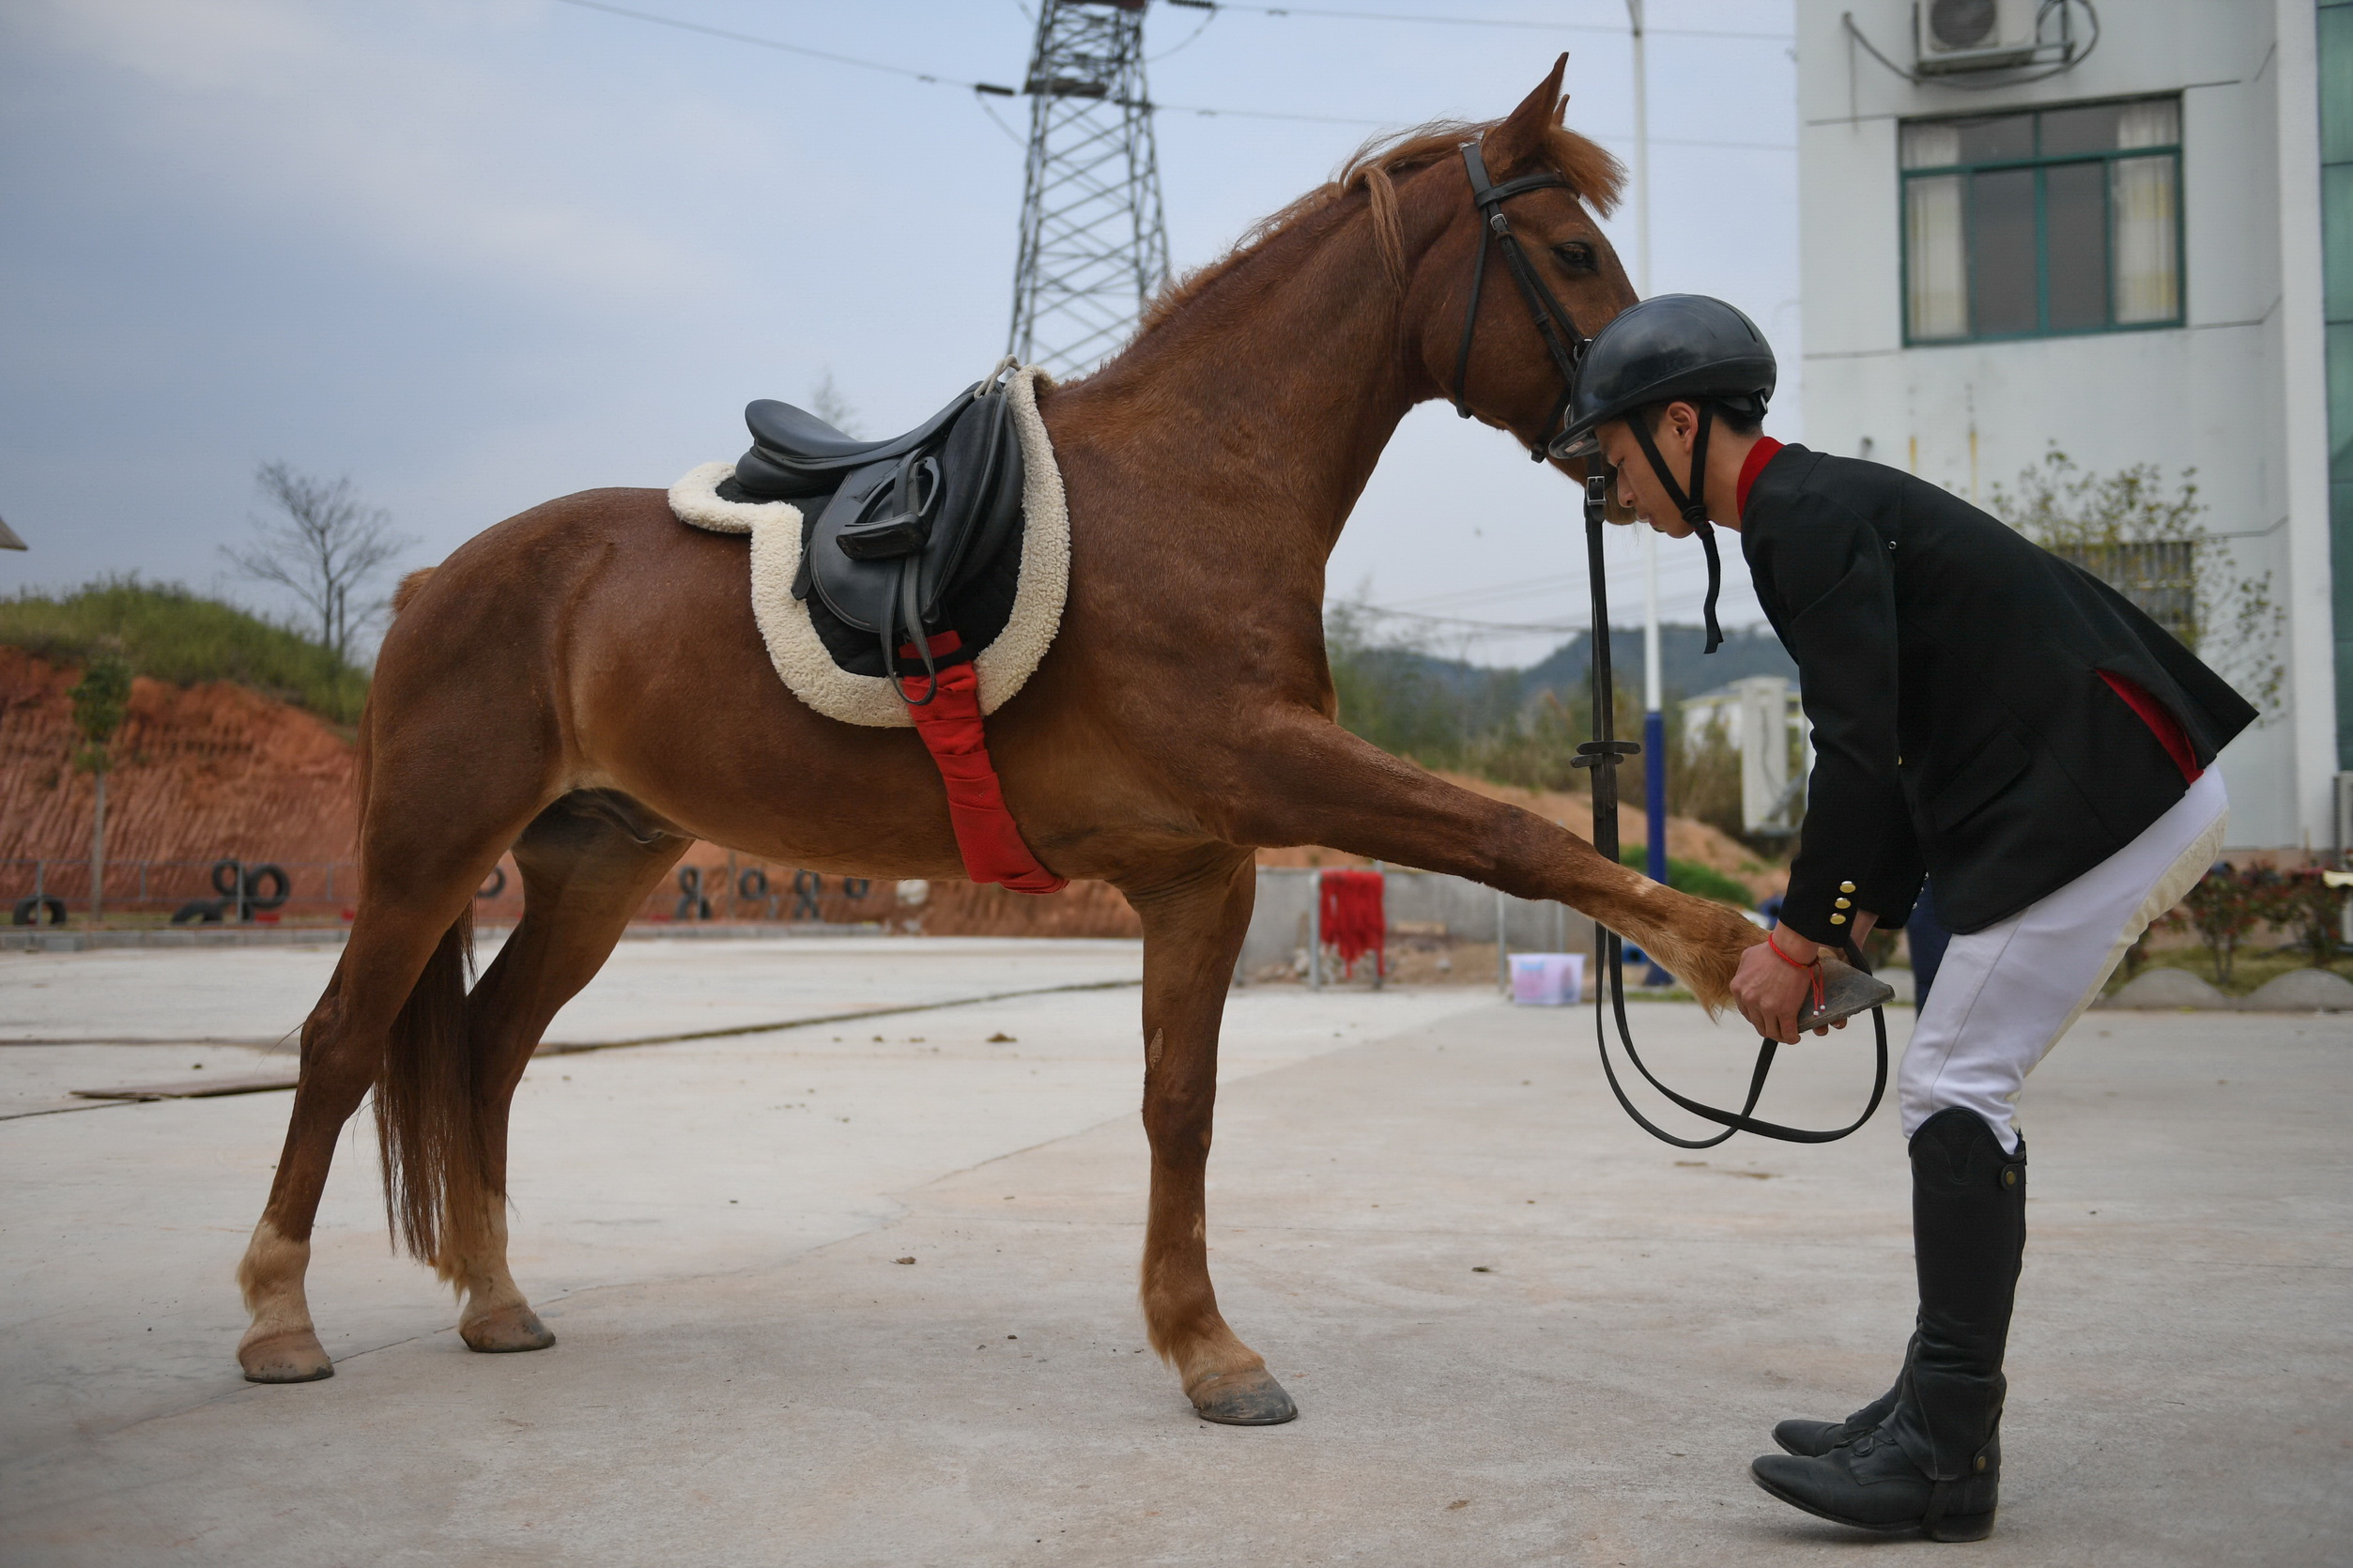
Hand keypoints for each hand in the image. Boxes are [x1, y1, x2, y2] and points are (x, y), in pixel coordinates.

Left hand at [1729, 915, 1877, 1043]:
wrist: (1791, 949)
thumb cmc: (1772, 950)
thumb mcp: (1747, 957)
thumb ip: (1742, 971)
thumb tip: (1745, 979)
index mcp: (1737, 988)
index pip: (1746, 1012)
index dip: (1757, 1016)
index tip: (1766, 1017)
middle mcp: (1749, 1000)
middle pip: (1757, 1024)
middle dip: (1768, 1027)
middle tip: (1778, 1027)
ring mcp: (1766, 1007)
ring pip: (1771, 1032)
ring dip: (1779, 1035)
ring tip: (1787, 1034)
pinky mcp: (1785, 1012)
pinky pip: (1787, 1033)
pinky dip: (1791, 1038)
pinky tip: (1795, 1037)